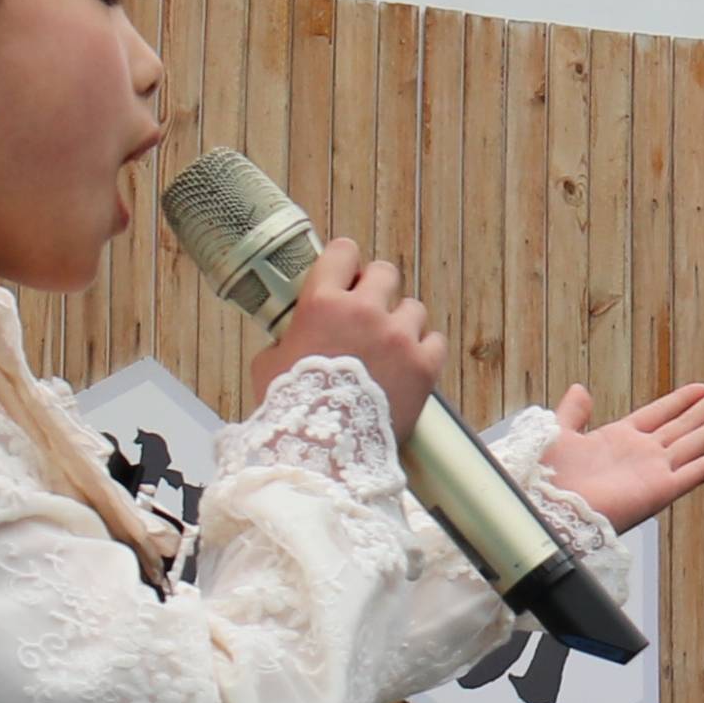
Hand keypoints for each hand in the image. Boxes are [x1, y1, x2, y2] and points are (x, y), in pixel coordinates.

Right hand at [256, 245, 443, 435]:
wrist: (325, 450)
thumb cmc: (291, 410)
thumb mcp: (268, 366)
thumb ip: (285, 340)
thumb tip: (291, 338)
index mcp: (322, 303)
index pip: (343, 252)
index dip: (346, 261)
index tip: (347, 274)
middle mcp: (364, 311)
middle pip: (385, 272)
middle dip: (378, 288)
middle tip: (370, 311)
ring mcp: (398, 336)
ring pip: (413, 307)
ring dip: (402, 323)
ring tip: (388, 348)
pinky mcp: (424, 364)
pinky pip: (435, 340)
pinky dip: (424, 351)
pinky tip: (409, 365)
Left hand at [532, 381, 703, 527]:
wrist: (549, 509)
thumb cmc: (548, 478)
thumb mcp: (558, 432)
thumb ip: (573, 412)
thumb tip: (580, 389)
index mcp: (618, 439)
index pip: (659, 414)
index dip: (680, 400)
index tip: (701, 388)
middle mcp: (642, 454)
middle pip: (684, 425)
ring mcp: (654, 471)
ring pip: (695, 442)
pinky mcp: (662, 489)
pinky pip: (697, 470)